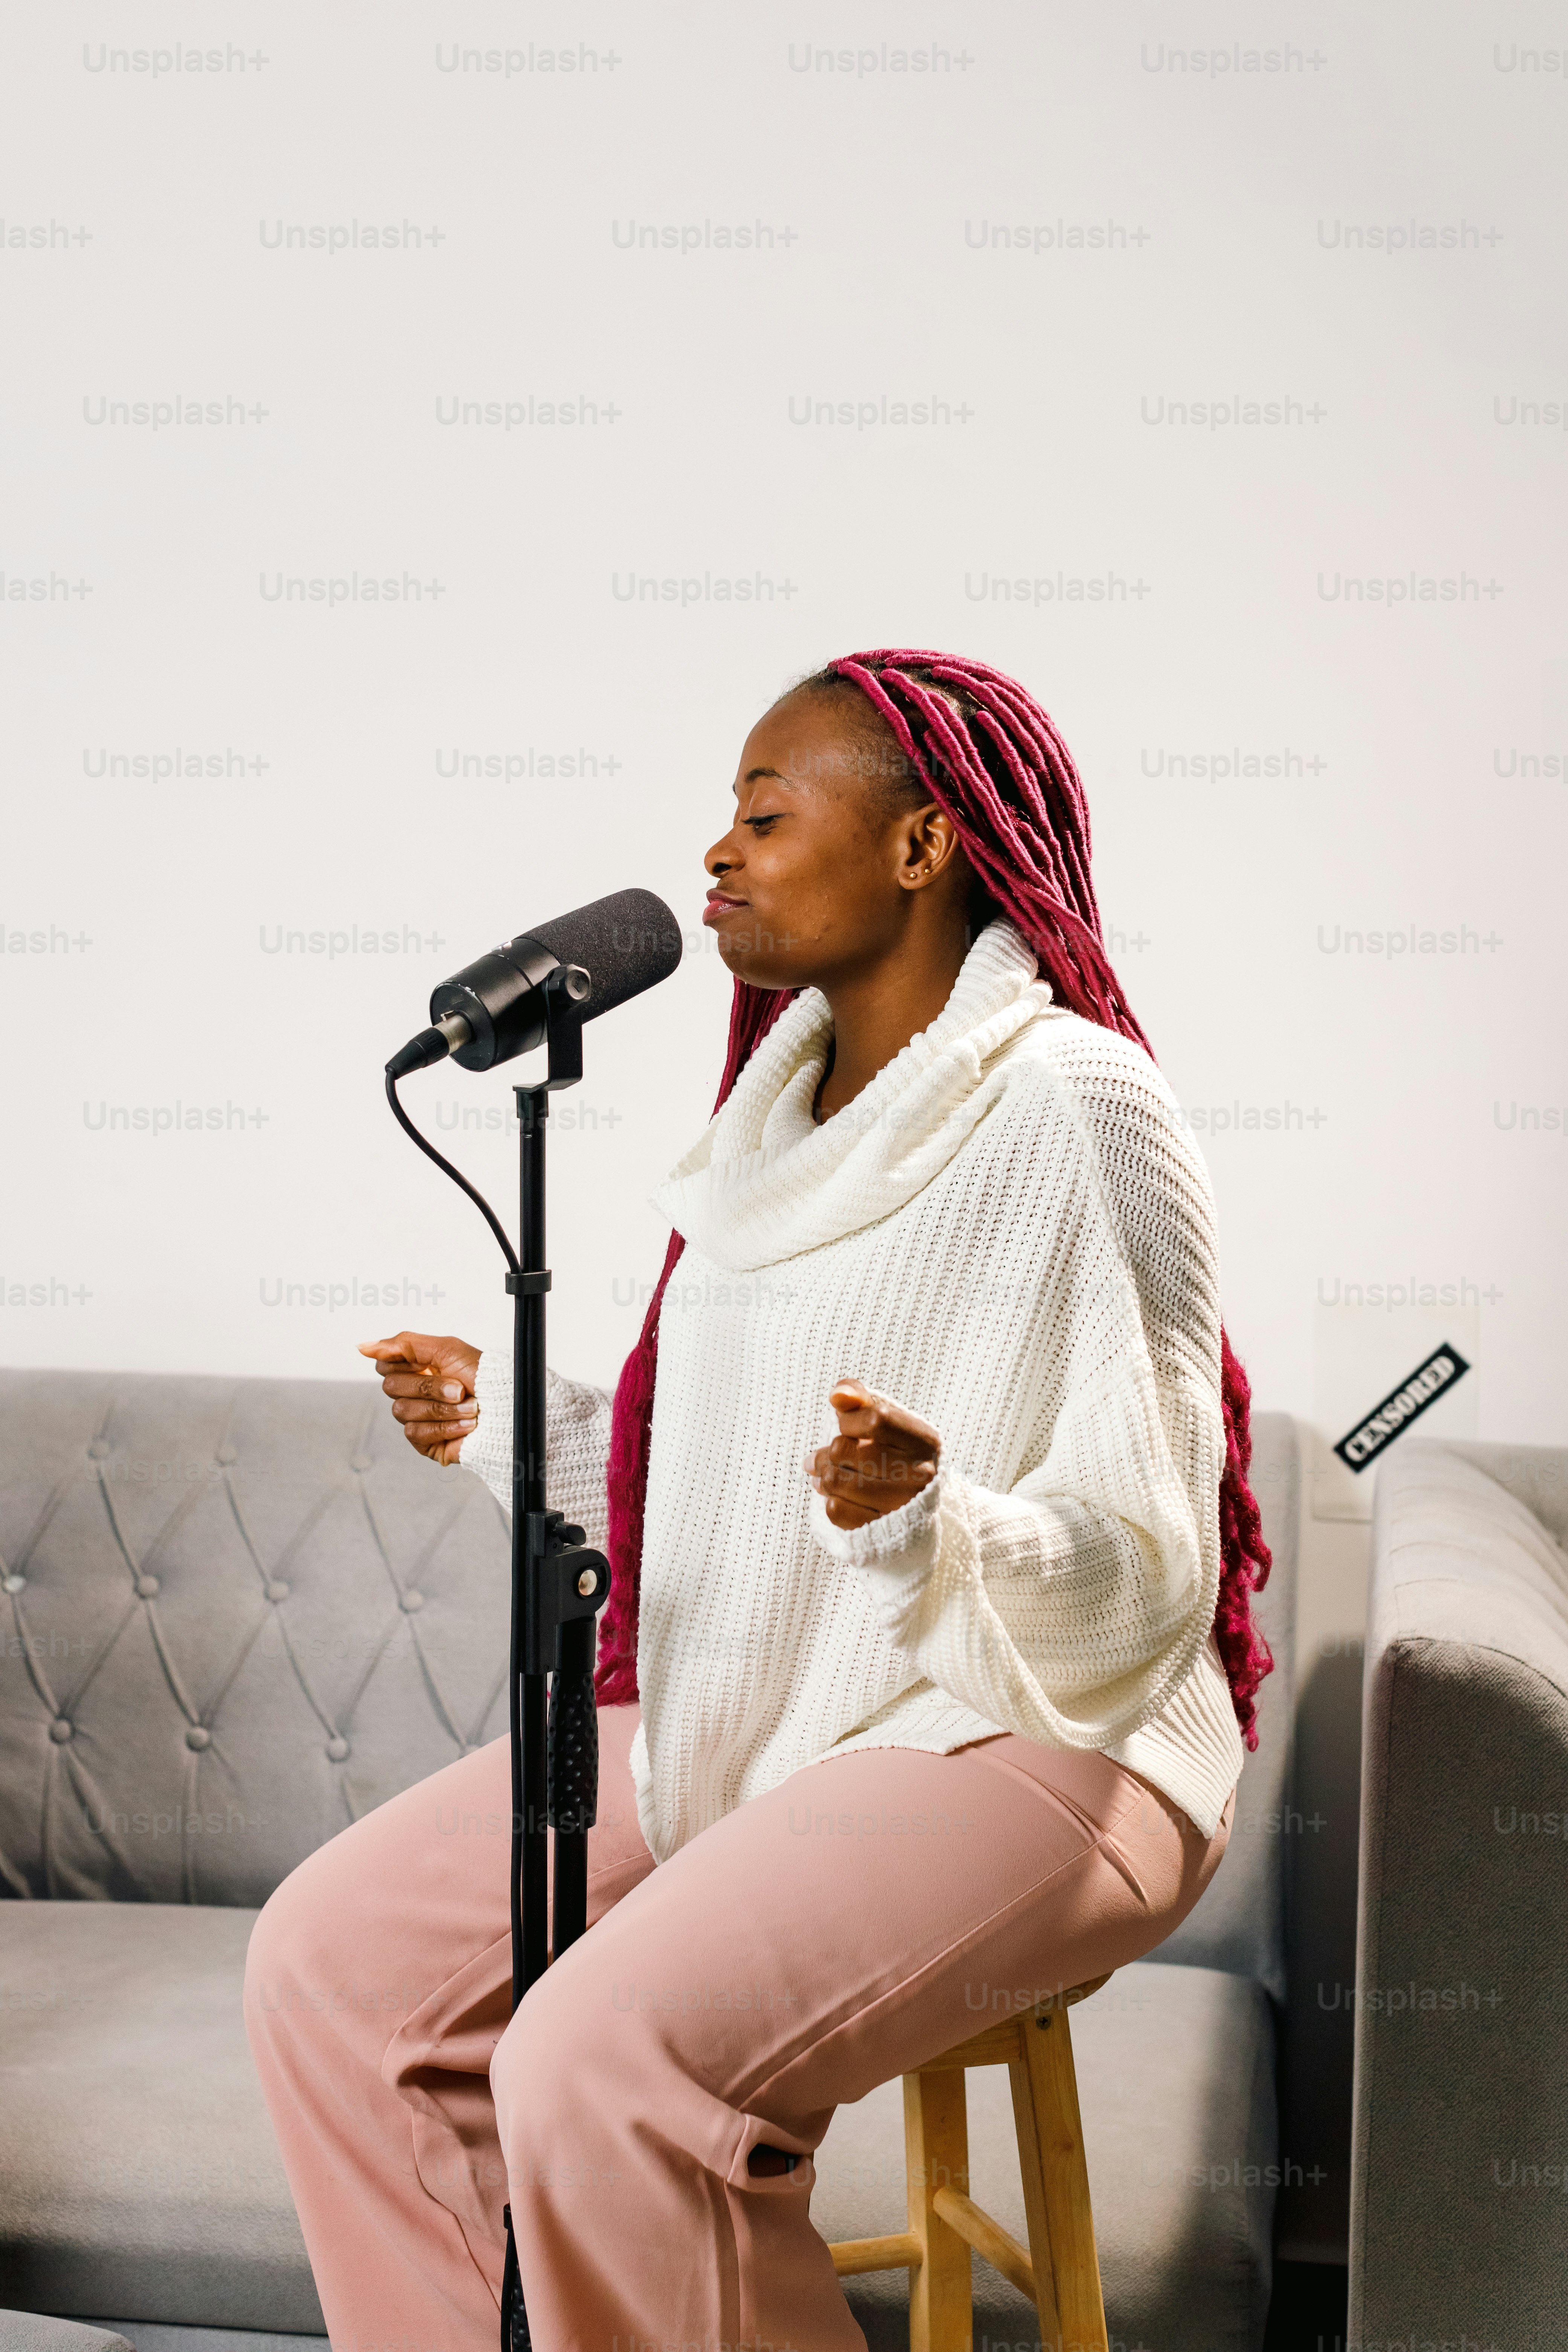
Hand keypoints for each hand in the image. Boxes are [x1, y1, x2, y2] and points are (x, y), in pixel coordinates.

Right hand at [359, 1332, 480, 1465]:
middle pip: (391, 1388)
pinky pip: (416, 1433)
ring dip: (443, 1409)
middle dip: (430, 1387)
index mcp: (416, 1368)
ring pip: (403, 1411)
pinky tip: (466, 1426)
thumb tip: (362, 1346)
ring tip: (470, 1407)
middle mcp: (414, 1393)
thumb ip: (403, 1344)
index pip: (385, 1366)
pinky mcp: (425, 1443)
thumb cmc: (482, 1375)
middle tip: (460, 1389)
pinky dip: (445, 1427)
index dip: (405, 1364)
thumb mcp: (446, 1348)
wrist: (506, 1408)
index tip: (428, 1364)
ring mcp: (418, 1418)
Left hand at [809, 1379, 940, 1529]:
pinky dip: (829, 1500)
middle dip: (825, 1452)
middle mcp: (920, 1474)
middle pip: (845, 1451)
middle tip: (820, 1456)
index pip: (874, 1420)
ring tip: (821, 1474)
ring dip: (822, 1476)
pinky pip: (836, 1511)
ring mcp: (903, 1504)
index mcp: (924, 1441)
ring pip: (835, 1482)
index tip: (845, 1426)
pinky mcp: (882, 1528)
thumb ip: (860, 1398)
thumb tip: (838, 1395)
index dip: (848, 1420)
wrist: (915, 1502)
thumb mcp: (886, 1419)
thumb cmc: (895, 1451)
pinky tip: (833, 1495)